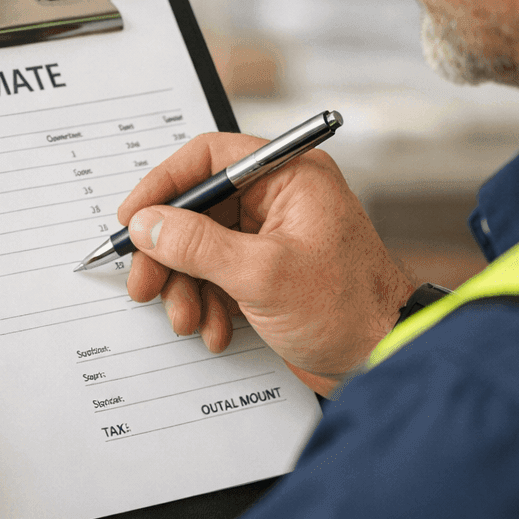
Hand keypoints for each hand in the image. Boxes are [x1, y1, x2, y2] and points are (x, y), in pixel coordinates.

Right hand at [119, 133, 416, 396]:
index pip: (210, 158)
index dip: (165, 186)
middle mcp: (281, 200)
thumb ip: (198, 245)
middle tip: (145, 283)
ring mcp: (274, 238)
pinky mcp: (270, 274)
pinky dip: (208, 304)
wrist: (386, 359)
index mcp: (290, 176)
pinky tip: (216, 330)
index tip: (132, 218)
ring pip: (203, 248)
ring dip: (187, 286)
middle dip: (169, 251)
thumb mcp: (262, 275)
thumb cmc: (349, 308)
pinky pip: (219, 277)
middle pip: (199, 209)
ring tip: (187, 319)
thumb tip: (147, 223)